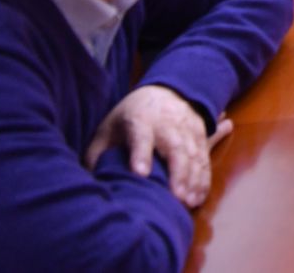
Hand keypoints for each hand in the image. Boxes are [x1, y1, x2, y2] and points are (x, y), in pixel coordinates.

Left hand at [83, 85, 226, 207]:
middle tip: (175, 197)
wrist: (166, 91)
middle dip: (177, 173)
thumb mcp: (108, 128)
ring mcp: (187, 127)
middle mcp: (167, 122)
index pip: (141, 136)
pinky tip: (198, 197)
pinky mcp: (200, 134)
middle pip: (175, 147)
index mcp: (139, 119)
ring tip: (188, 202)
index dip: (141, 154)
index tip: (140, 174)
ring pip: (194, 153)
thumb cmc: (130, 116)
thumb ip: (98, 154)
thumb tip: (88, 184)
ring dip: (193, 179)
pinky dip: (203, 178)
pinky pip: (204, 157)